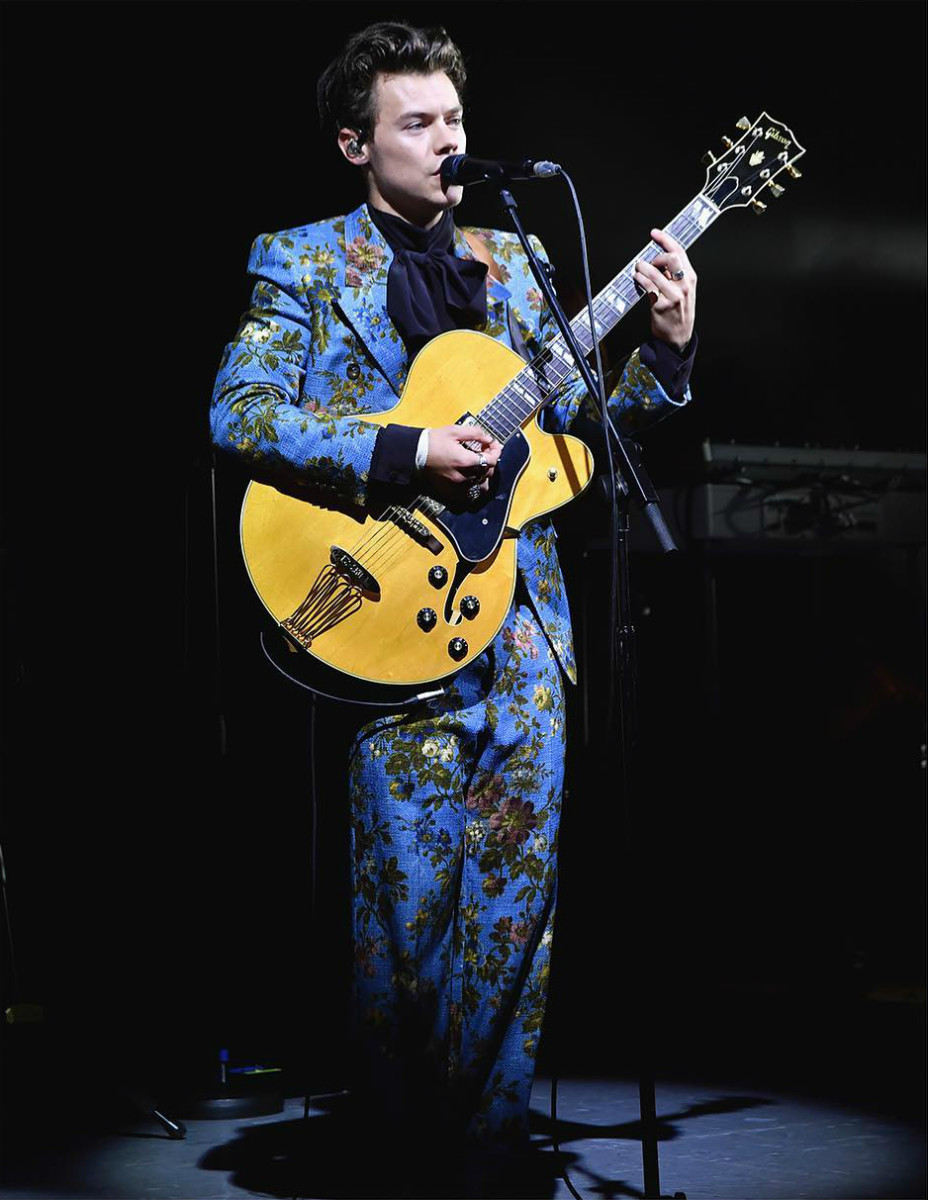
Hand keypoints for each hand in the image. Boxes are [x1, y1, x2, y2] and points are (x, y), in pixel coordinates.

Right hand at [423, 424, 501, 501]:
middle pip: (487, 472)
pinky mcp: (450, 491)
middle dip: (490, 460)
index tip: (493, 444)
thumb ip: (475, 433)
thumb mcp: (454, 431)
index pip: (491, 461)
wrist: (414, 453)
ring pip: (480, 484)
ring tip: (479, 464)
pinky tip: (472, 477)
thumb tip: (489, 439)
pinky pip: (469, 493)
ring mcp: (457, 486)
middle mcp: (463, 476)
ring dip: (483, 473)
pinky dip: (474, 485)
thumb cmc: (433, 441)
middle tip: (485, 450)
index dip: (495, 451)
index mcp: (465, 461)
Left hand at [633, 228, 696, 351]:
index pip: (679, 252)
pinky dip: (639, 279)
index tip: (654, 233)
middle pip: (670, 258)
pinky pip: (647, 286)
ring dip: (642, 268)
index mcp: (690, 278)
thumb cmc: (679, 312)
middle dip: (655, 257)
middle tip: (648, 262)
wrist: (679, 337)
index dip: (665, 239)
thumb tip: (659, 258)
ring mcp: (673, 296)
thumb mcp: (684, 290)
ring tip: (638, 269)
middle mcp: (684, 285)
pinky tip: (637, 279)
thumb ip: (675, 274)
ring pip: (654, 272)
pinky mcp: (660, 305)